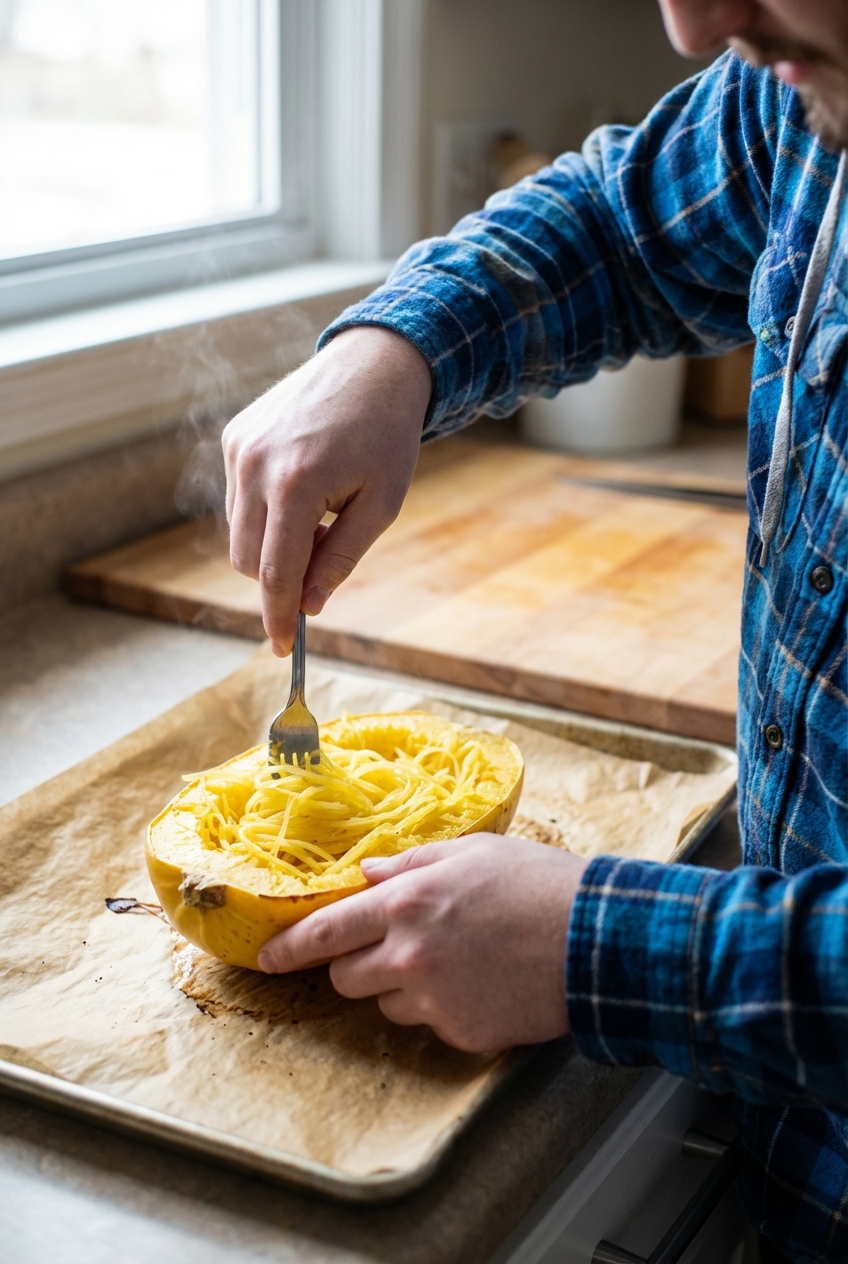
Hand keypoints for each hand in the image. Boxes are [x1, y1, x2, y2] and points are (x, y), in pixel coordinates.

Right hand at [222, 326, 431, 654]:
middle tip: (328, 546)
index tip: (282, 648)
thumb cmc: (386, 436)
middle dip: (282, 575)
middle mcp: (255, 464)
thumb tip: (309, 605)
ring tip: (322, 511)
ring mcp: (238, 448)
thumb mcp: (380, 505)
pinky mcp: (234, 437)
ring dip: (274, 543)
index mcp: (296, 483)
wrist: (372, 365)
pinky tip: (303, 485)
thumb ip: (341, 558)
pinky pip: (237, 500)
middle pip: (249, 560)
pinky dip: (265, 512)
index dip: (278, 616)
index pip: (275, 572)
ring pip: (239, 533)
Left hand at [258, 836, 588, 1052]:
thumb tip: (368, 875)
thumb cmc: (537, 884)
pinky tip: (479, 982)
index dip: (291, 947)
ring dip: (401, 985)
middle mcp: (409, 954)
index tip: (268, 958)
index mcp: (407, 901)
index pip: (326, 931)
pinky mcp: (460, 1032)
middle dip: (357, 963)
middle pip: (346, 976)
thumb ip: (411, 865)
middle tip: (393, 946)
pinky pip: (428, 1023)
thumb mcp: (471, 852)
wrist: (596, 938)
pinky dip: (442, 1007)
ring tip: (454, 959)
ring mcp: (433, 999)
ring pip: (385, 1002)